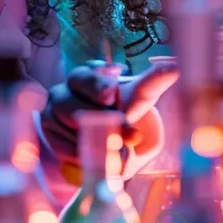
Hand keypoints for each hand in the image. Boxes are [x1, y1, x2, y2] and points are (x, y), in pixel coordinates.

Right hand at [41, 60, 178, 163]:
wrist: (106, 137)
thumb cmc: (122, 111)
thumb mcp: (140, 96)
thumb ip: (154, 81)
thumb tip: (175, 66)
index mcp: (86, 76)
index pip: (85, 77)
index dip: (97, 86)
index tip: (111, 95)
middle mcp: (65, 90)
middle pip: (70, 104)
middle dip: (101, 120)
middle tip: (128, 135)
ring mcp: (52, 111)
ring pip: (67, 125)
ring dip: (93, 140)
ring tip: (117, 149)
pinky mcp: (47, 133)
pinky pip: (61, 146)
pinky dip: (82, 154)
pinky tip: (97, 157)